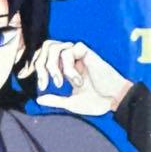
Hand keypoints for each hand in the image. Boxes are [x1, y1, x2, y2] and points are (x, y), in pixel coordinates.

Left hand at [18, 40, 132, 116]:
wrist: (113, 100)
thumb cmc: (97, 101)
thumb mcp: (71, 103)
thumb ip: (55, 100)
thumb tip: (39, 99)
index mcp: (66, 68)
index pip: (45, 57)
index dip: (36, 65)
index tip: (38, 83)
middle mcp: (70, 59)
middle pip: (46, 48)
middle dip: (40, 65)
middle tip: (44, 83)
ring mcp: (78, 54)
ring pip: (54, 48)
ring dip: (53, 67)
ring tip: (61, 83)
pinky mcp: (86, 52)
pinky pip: (68, 51)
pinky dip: (68, 67)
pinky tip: (77, 80)